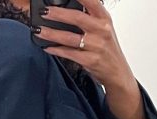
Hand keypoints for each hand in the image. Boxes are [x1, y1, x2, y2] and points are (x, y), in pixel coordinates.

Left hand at [37, 0, 148, 118]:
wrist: (118, 73)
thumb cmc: (108, 50)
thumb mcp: (103, 29)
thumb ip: (89, 18)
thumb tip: (66, 10)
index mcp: (105, 19)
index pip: (92, 1)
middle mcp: (102, 30)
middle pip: (77, 17)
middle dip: (57, 13)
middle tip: (44, 12)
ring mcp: (96, 46)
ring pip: (69, 37)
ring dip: (51, 33)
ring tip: (38, 30)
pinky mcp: (91, 60)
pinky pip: (69, 53)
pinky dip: (56, 50)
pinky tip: (47, 47)